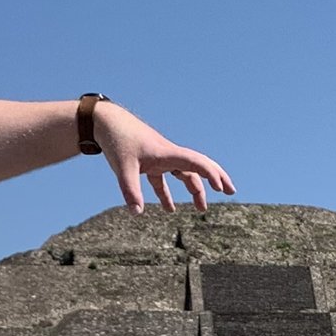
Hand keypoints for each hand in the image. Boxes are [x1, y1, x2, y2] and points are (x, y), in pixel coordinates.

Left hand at [95, 103, 233, 212]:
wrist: (105, 122)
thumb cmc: (116, 141)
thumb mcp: (123, 167)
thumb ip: (130, 191)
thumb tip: (136, 214)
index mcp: (168, 153)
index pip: (196, 163)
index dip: (211, 175)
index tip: (223, 188)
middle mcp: (168, 155)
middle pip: (198, 166)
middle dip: (215, 178)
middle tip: (231, 191)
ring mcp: (159, 158)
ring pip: (183, 174)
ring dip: (194, 190)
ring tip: (202, 209)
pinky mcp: (148, 162)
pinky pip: (163, 180)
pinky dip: (167, 194)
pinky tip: (169, 209)